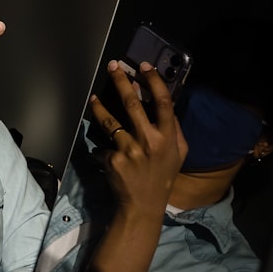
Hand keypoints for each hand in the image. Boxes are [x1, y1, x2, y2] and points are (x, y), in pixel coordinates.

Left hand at [88, 60, 187, 215]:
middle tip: (113, 66)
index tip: (144, 67)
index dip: (153, 81)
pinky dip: (102, 146)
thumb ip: (175, 129)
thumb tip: (167, 105)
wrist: (143, 205)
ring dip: (99, 107)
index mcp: (168, 137)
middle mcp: (149, 141)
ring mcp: (129, 150)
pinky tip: (103, 151)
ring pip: (110, 121)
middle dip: (121, 81)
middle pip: (132, 104)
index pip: (163, 102)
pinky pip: (103, 146)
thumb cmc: (162, 176)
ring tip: (93, 99)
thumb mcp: (179, 153)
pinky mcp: (112, 160)